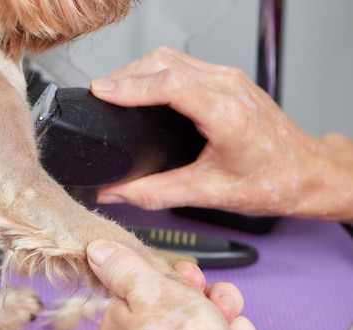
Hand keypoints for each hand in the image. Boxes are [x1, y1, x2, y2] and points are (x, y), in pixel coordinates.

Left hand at [87, 239, 270, 329]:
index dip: (176, 278)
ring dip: (232, 329)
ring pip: (214, 323)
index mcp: (122, 323)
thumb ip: (124, 268)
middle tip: (216, 310)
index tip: (190, 281)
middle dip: (212, 302)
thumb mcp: (152, 292)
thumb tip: (96, 250)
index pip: (148, 282)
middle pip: (185, 300)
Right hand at [90, 46, 352, 221]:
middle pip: (166, 62)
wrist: (305, 173)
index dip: (130, 86)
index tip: (101, 91)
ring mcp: (230, 79)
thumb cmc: (270, 182)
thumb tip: (114, 193)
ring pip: (173, 57)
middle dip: (127, 74)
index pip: (169, 85)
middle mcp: (229, 87)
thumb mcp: (206, 194)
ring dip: (140, 69)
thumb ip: (153, 194)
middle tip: (101, 94)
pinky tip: (144, 87)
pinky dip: (157, 71)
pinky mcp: (228, 79)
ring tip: (116, 89)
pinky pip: (185, 63)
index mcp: (226, 115)